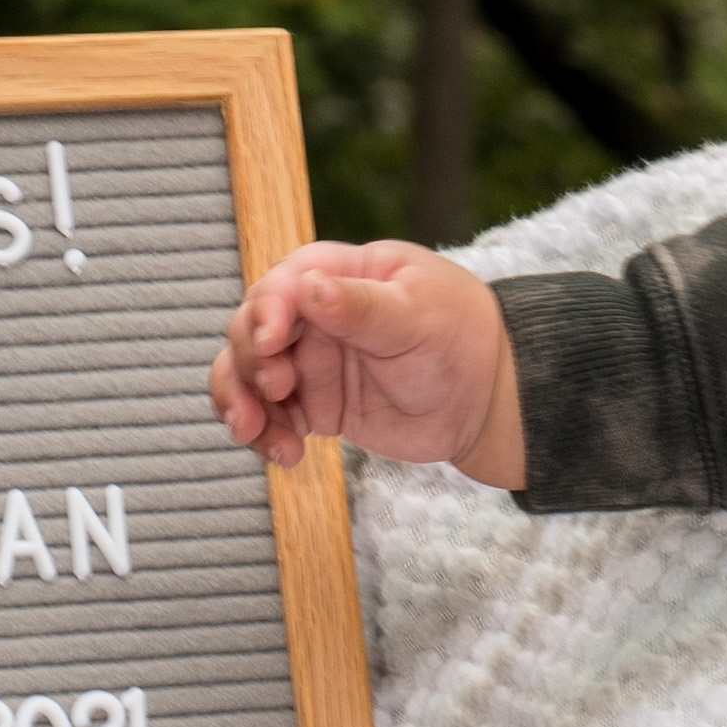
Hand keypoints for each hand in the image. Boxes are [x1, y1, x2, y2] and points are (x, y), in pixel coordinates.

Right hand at [209, 242, 525, 486]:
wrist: (485, 400)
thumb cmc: (459, 338)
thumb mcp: (415, 315)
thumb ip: (360, 304)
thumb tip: (308, 286)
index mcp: (338, 273)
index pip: (282, 285)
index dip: (266, 312)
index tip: (270, 344)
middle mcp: (313, 314)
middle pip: (250, 329)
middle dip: (249, 362)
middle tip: (277, 390)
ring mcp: (310, 360)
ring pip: (247, 375)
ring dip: (241, 402)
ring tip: (258, 433)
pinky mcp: (313, 403)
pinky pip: (269, 416)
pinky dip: (265, 435)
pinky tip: (285, 454)